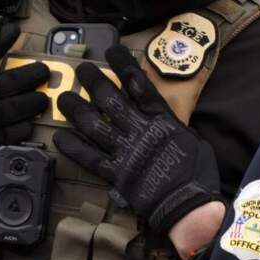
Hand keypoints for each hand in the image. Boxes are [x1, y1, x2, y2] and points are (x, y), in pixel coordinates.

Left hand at [55, 45, 222, 233]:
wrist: (191, 207)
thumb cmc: (198, 174)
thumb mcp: (194, 140)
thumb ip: (174, 126)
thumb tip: (163, 117)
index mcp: (162, 120)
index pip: (140, 86)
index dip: (124, 67)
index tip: (112, 51)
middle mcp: (140, 131)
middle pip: (111, 100)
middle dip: (95, 82)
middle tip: (83, 70)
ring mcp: (126, 152)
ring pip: (95, 126)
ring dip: (77, 110)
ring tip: (64, 98)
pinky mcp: (116, 174)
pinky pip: (90, 158)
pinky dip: (74, 147)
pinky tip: (61, 136)